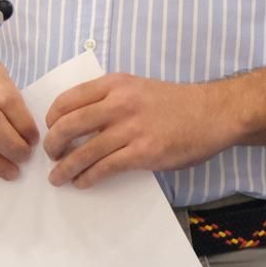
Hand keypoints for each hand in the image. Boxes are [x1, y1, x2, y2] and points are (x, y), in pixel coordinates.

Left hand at [42, 74, 236, 187]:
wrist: (214, 113)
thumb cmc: (177, 103)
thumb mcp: (139, 87)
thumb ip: (111, 99)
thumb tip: (80, 122)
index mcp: (116, 84)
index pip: (67, 100)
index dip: (52, 119)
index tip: (51, 131)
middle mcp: (119, 103)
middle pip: (67, 126)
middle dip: (52, 145)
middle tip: (52, 156)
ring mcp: (131, 128)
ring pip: (82, 152)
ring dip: (64, 169)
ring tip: (58, 178)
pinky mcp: (143, 152)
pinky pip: (103, 168)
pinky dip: (87, 178)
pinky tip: (83, 182)